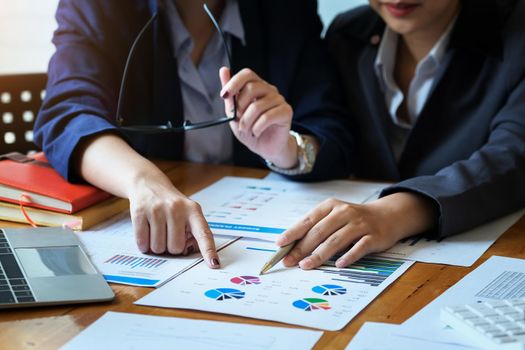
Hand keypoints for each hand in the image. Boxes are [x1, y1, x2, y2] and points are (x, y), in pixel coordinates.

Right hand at [76, 133, 219, 267]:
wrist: (148, 184)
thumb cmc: (172, 205)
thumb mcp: (188, 212)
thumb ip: (192, 232)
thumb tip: (187, 253)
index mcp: (193, 210)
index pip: (203, 233)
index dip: (209, 250)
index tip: (214, 264)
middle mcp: (176, 208)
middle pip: (175, 248)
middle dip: (171, 247)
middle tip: (168, 234)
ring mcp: (157, 209)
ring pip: (158, 248)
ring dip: (156, 246)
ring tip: (157, 231)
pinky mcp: (140, 212)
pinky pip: (142, 242)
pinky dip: (143, 244)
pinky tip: (146, 232)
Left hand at [219, 67, 296, 168]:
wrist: (264, 147)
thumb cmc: (250, 129)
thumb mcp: (234, 113)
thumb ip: (230, 95)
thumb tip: (223, 70)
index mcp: (257, 86)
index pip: (247, 74)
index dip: (234, 82)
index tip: (224, 95)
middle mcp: (269, 90)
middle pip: (251, 88)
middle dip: (239, 107)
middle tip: (238, 119)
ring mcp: (279, 100)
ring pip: (257, 106)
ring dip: (247, 122)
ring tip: (247, 130)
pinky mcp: (286, 111)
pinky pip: (267, 117)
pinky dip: (257, 128)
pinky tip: (256, 132)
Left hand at [276, 192, 436, 268]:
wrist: (387, 215)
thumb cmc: (353, 219)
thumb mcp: (334, 217)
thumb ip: (316, 228)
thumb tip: (292, 246)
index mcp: (331, 206)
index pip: (308, 220)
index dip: (293, 232)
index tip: (280, 244)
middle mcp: (344, 212)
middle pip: (319, 232)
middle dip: (302, 248)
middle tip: (290, 261)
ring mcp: (360, 224)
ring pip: (336, 240)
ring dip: (319, 254)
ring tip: (306, 265)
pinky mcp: (373, 236)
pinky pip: (359, 247)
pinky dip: (348, 256)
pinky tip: (338, 265)